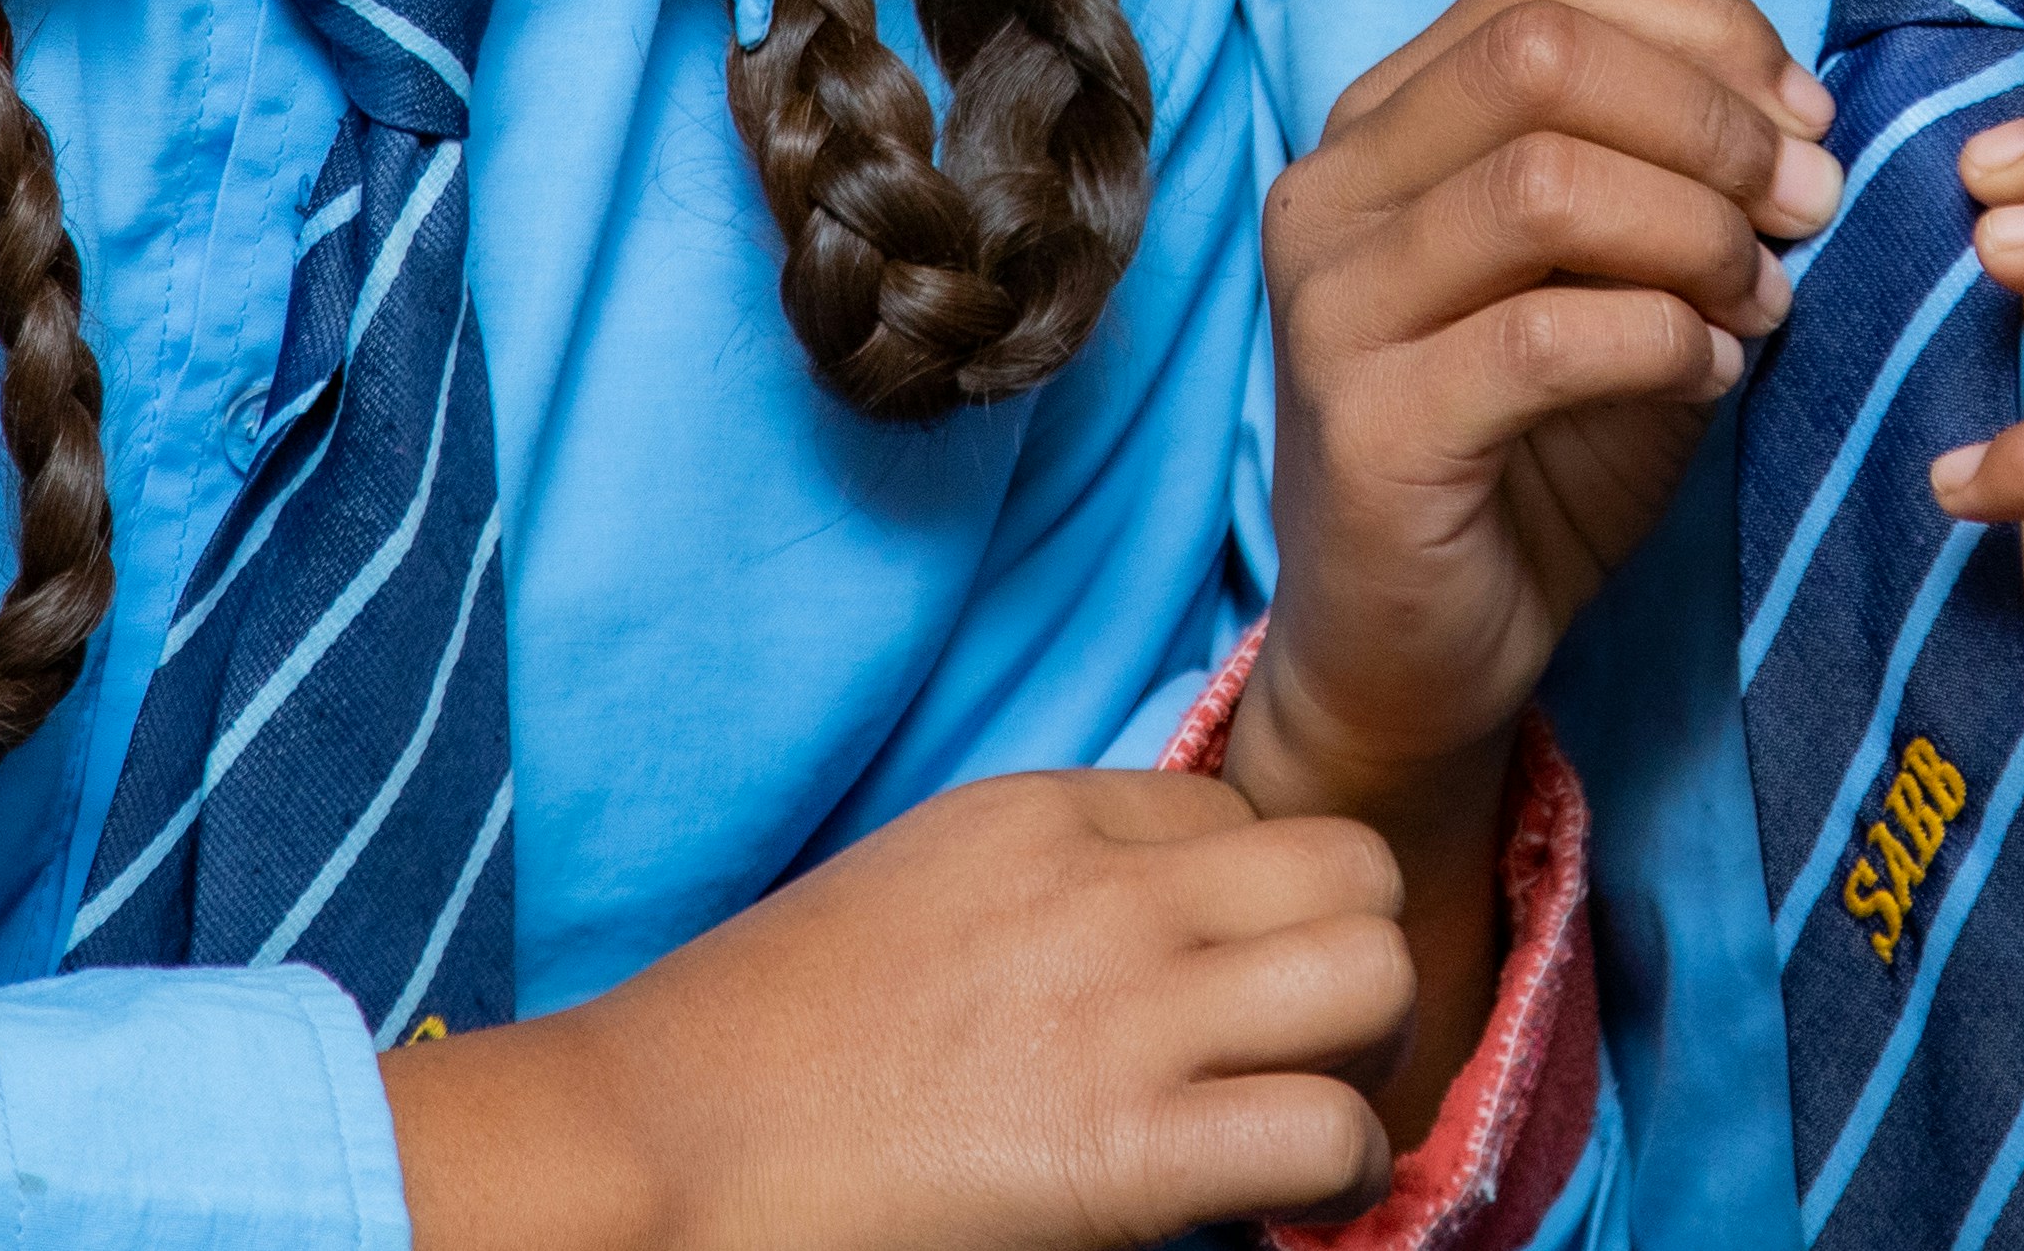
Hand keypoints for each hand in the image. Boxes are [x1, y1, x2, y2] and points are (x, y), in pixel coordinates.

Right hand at [376, 768, 1409, 1250]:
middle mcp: (1106, 889)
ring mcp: (1123, 1009)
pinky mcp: (1126, 1147)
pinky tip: (1278, 1211)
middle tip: (1309, 1058)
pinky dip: (1337, 1178)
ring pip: (1376, 972)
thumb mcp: (916, 897)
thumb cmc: (751, 1049)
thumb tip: (1138, 963)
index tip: (1227, 999)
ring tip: (1309, 1128)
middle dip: (1355, 965)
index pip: (1246, 819)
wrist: (646, 1151)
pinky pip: (1331, 1132)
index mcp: (1043, 812)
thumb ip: (1041, 901)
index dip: (1259, 917)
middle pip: (1350, 868)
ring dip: (1370, 1061)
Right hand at [1237, 0, 1842, 1108]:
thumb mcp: (1618, 280)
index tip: (1804, 112)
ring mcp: (1328, 304)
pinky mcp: (1364, 426)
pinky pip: (1544, 336)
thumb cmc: (1533, 449)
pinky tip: (1714, 372)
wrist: (1420, 652)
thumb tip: (1803, 116)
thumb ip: (1677, 177)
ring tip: (1765, 297)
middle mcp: (1332, 187)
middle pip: (1543, 49)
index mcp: (1387, 118)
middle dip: (1713, 118)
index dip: (1705, 20)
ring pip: (1544, 179)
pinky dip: (1664, 338)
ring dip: (1698, 229)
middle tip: (1807, 204)